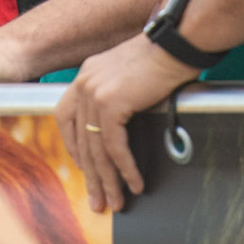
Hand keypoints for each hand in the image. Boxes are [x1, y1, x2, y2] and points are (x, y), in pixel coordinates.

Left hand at [55, 34, 195, 213]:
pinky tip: (134, 183)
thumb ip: (117, 95)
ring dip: (108, 180)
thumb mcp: (128, 75)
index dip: (74, 147)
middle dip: (91, 175)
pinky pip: (115, 147)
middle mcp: (85, 82)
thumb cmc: (163, 57)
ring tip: (116, 201)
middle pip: (81, 139)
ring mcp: (94, 92)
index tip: (85, 168)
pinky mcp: (110, 104)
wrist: (177, 42)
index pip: (66, 117)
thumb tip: (119, 126)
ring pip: (97, 149)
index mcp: (86, 74)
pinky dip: (125, 169)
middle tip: (97, 199)